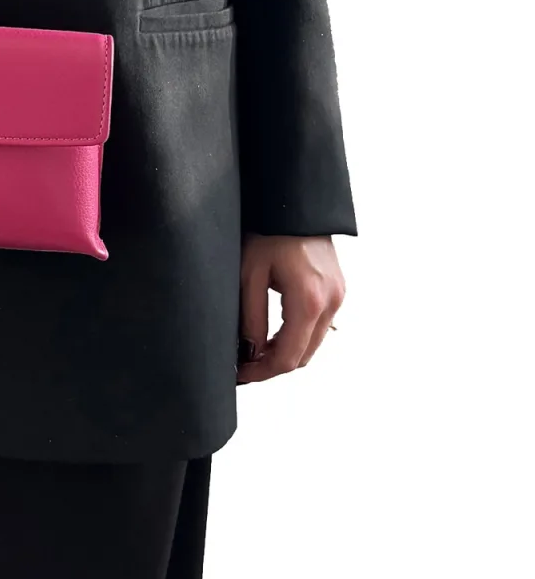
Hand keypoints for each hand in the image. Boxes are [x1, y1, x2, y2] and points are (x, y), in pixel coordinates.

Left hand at [237, 235, 345, 383]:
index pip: (288, 358)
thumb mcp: (249, 275)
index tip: (240, 375)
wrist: (294, 203)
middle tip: (244, 365)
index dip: (262, 373)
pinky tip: (273, 333)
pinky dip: (297, 336)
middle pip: (304, 356)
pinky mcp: (337, 290)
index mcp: (309, 300)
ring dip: (286, 352)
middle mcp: (331, 302)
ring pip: (313, 344)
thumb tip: (249, 353)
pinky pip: (319, 326)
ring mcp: (338, 296)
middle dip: (273, 366)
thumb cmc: (268, 231)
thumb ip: (251, 318)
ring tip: (254, 349)